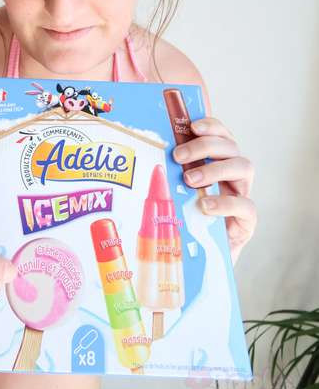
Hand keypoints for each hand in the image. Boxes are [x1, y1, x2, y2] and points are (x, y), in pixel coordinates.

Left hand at [172, 117, 256, 264]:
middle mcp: (233, 176)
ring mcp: (243, 197)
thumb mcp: (174, 194)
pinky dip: (225, 202)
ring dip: (215, 168)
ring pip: (244, 167)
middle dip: (205, 146)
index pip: (222, 135)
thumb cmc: (182, 223)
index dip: (211, 126)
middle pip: (232, 147)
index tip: (192, 125)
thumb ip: (169, 176)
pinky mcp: (247, 222)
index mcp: (217, 164)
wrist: (197, 263)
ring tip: (190, 180)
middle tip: (179, 156)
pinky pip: (246, 205)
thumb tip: (141, 155)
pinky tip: (205, 206)